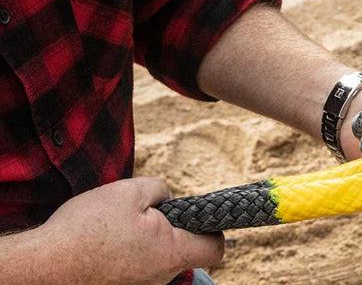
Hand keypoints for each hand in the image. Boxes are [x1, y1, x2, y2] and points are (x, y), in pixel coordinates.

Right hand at [37, 178, 223, 284]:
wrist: (42, 266)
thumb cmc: (86, 229)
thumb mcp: (130, 191)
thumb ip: (160, 189)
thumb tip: (168, 198)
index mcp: (171, 253)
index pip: (215, 249)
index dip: (214, 229)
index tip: (201, 217)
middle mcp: (160, 278)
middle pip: (181, 251)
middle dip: (169, 230)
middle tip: (143, 215)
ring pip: (155, 259)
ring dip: (144, 242)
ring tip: (116, 230)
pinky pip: (134, 268)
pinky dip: (126, 255)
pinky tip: (105, 245)